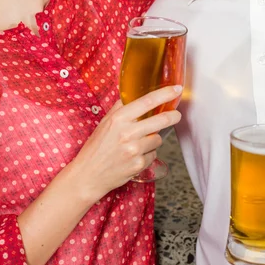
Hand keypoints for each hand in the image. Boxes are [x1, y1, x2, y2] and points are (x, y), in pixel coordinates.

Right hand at [68, 85, 181, 203]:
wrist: (88, 175)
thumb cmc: (96, 147)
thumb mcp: (105, 122)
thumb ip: (120, 108)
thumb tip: (135, 94)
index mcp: (119, 118)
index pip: (147, 102)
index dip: (165, 94)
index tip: (176, 89)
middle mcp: (128, 133)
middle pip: (161, 120)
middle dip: (173, 116)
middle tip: (176, 115)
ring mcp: (134, 150)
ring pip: (158, 139)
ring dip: (153, 139)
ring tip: (138, 143)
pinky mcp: (139, 164)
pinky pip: (153, 154)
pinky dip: (147, 154)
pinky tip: (135, 156)